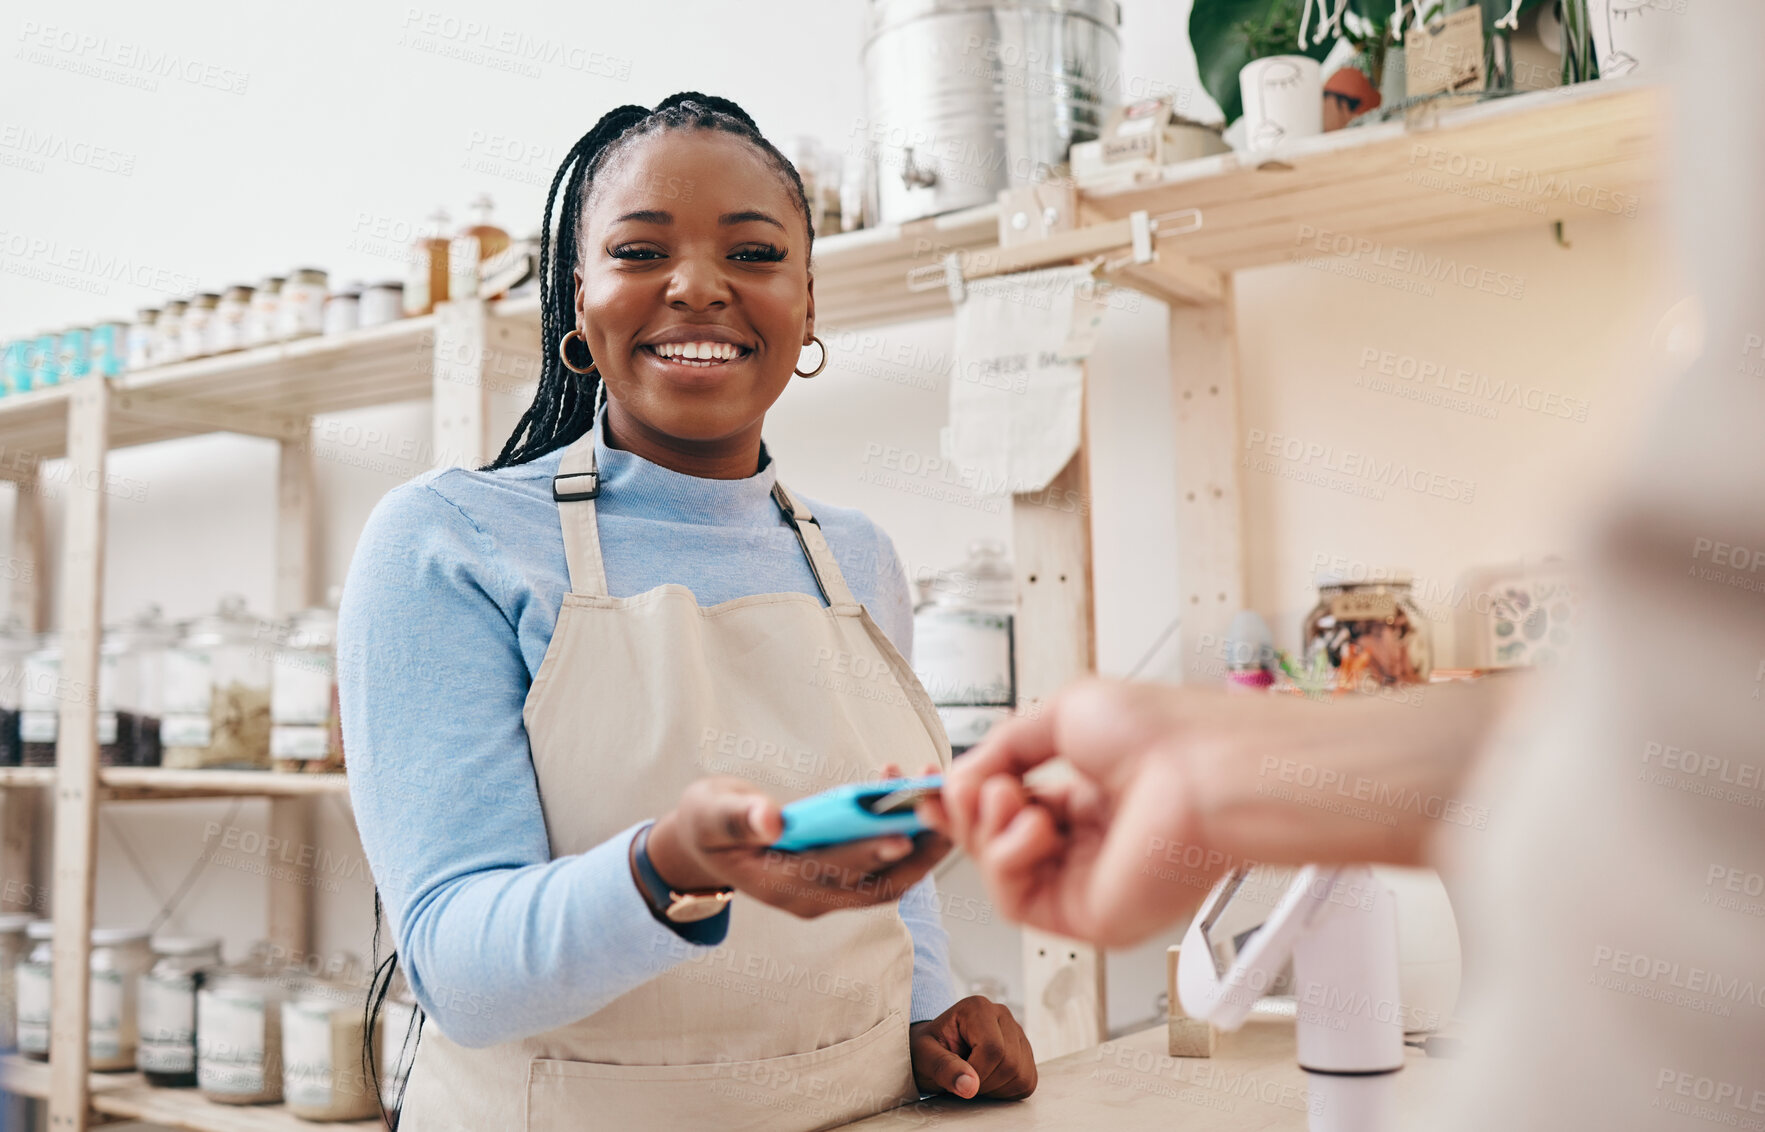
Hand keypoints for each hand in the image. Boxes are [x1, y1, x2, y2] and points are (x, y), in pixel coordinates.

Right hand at [647, 776, 949, 917]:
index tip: (900, 835)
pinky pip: (883, 863)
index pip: (831, 873)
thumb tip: (772, 819)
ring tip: (936, 793)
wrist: (708, 842)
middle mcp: (811, 896)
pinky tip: (907, 790)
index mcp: (778, 883)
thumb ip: (739, 817)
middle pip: (877, 885)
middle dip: (916, 851)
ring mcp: (829, 891)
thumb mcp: (712, 813)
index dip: (867, 855)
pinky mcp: (842, 876)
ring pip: (889, 878)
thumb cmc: (709, 822)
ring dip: (920, 842)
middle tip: (944, 810)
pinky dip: (904, 833)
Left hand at [909, 996, 1035, 1100]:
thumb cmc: (926, 1051)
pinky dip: (1008, 1092)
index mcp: (978, 1008)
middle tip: (963, 1080)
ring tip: (974, 1079)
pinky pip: (1028, 1082)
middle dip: (985, 1083)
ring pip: (1022, 1074)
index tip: (957, 1079)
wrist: (934, 1052)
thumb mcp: (924, 1056)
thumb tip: (970, 1086)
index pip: (993, 1049)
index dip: (977, 1074)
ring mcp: (1017, 1033)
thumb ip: (944, 1067)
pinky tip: (988, 1082)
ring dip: (996, 1089)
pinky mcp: (1025, 1052)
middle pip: (1010, 1063)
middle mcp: (1002, 1014)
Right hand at [919, 677, 1507, 946]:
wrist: (1209, 771)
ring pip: (997, 872)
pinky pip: (1015, 900)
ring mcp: (1088, 883)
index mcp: (1090, 797)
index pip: (1010, 808)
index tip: (927, 785)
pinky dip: (1006, 859)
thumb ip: (1002, 747)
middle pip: (993, 842)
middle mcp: (1089, 844)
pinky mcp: (1089, 917)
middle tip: (971, 784)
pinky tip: (1034, 827)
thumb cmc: (1167, 736)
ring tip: (1013, 796)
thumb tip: (961, 778)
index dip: (963, 799)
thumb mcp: (1063, 714)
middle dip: (967, 810)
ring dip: (987, 829)